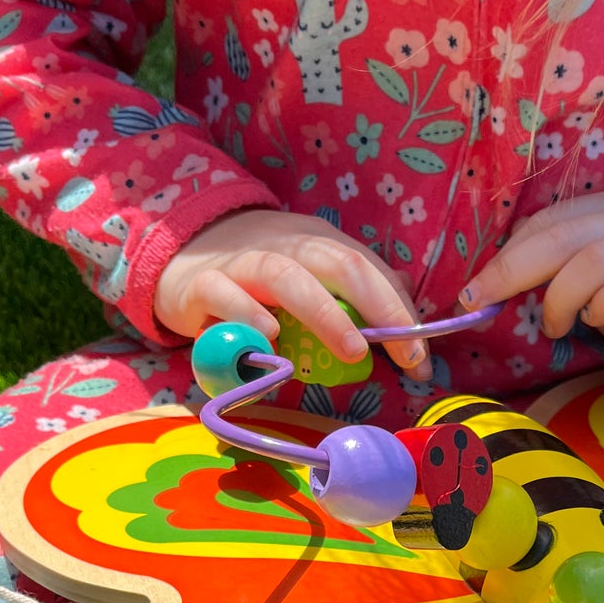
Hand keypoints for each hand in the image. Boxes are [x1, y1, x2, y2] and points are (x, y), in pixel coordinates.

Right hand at [155, 209, 428, 374]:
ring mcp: (243, 265)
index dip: (399, 310)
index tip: (421, 358)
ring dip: (324, 313)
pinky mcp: (202, 287)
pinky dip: (247, 316)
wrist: (183, 255)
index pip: (368, 269)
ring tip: (353, 350)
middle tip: (405, 353)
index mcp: (317, 244)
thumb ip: (352, 289)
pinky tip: (270, 338)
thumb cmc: (258, 279)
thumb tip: (404, 301)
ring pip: (285, 277)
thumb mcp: (310, 275)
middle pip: (338, 263)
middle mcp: (285, 248)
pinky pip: (224, 296)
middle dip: (378, 306)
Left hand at [461, 188, 603, 395]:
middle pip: (565, 236)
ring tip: (555, 325)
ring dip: (561, 296)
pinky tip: (594, 321)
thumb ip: (554, 267)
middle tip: (486, 304)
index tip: (476, 292)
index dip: (507, 254)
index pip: (550, 220)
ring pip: (596, 259)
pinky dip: (602, 306)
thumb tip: (491, 279)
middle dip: (514, 270)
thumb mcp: (589, 282)